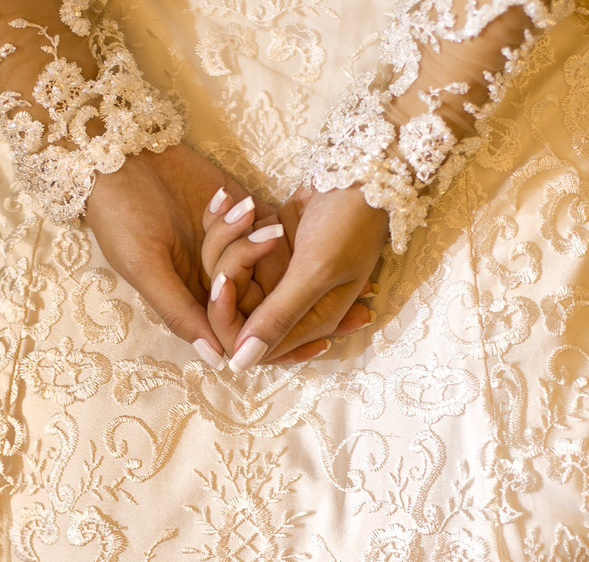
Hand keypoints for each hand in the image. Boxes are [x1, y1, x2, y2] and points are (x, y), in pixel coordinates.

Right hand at [84, 144, 276, 368]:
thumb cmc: (121, 214)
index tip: (261, 305)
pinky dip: (252, 215)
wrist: (119, 153)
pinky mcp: (239, 216)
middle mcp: (213, 281)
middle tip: (240, 228)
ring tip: (230, 205)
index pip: (235, 331)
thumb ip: (179, 313)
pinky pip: (266, 227)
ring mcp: (229, 248)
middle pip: (256, 296)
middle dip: (249, 262)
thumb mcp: (144, 267)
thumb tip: (218, 362)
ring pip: (264, 260)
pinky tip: (227, 198)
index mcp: (190, 303)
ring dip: (247, 233)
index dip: (254, 327)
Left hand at [205, 186, 385, 370]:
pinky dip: (230, 225)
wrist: (363, 171)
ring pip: (227, 273)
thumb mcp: (316, 272)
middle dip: (233, 268)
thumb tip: (240, 364)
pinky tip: (246, 206)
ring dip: (234, 240)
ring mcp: (278, 276)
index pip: (248, 345)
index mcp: (307, 323)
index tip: (225, 278)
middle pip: (232, 307)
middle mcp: (290, 306)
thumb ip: (278, 317)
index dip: (226, 319)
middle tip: (260, 235)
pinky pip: (231, 246)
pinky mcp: (268, 249)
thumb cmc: (350, 223)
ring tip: (259, 213)